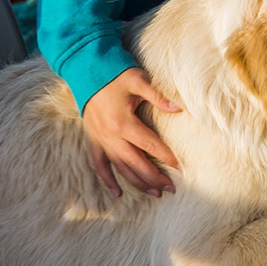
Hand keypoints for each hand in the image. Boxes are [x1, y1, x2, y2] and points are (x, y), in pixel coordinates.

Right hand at [82, 67, 180, 197]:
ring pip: (120, 168)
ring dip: (137, 183)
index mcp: (124, 122)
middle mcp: (112, 136)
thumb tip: (178, 109)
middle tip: (171, 189)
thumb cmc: (115, 75)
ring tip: (155, 193)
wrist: (86, 71)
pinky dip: (108, 180)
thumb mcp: (138, 80)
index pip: (150, 144)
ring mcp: (101, 140)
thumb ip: (158, 96)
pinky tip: (118, 194)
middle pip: (136, 163)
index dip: (166, 157)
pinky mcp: (93, 141)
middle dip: (154, 178)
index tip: (180, 168)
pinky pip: (100, 165)